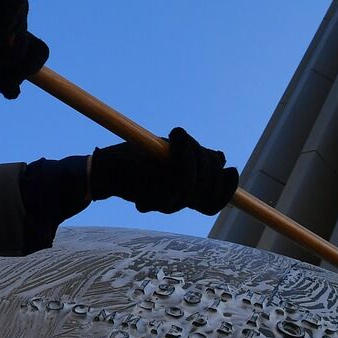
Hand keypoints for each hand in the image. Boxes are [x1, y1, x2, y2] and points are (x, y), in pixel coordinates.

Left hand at [89, 127, 237, 214]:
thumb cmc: (138, 162)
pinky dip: (182, 148)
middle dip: (207, 161)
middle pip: (209, 187)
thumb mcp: (172, 158)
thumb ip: (196, 161)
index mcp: (184, 197)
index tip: (231, 169)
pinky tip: (177, 134)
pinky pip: (179, 174)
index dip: (228, 188)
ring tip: (179, 137)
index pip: (215, 202)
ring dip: (191, 152)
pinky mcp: (152, 192)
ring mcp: (164, 200)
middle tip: (189, 142)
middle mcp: (176, 202)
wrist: (106, 169)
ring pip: (193, 180)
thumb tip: (221, 157)